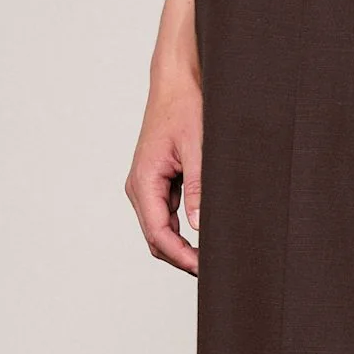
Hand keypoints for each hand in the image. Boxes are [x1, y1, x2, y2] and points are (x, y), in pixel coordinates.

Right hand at [125, 58, 202, 274]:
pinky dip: (183, 232)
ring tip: (212, 259)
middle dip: (181, 258)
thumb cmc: (186, 107)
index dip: (181, 256)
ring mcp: (147, 187)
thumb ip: (199, 187)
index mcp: (144, 181)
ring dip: (182, 247)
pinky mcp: (158, 183)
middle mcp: (140, 187)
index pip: (158, 233)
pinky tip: (206, 237)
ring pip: (161, 231)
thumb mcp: (198, 147)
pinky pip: (167, 217)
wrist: (177, 82)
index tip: (205, 269)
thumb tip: (200, 225)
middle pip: (156, 239)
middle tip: (214, 271)